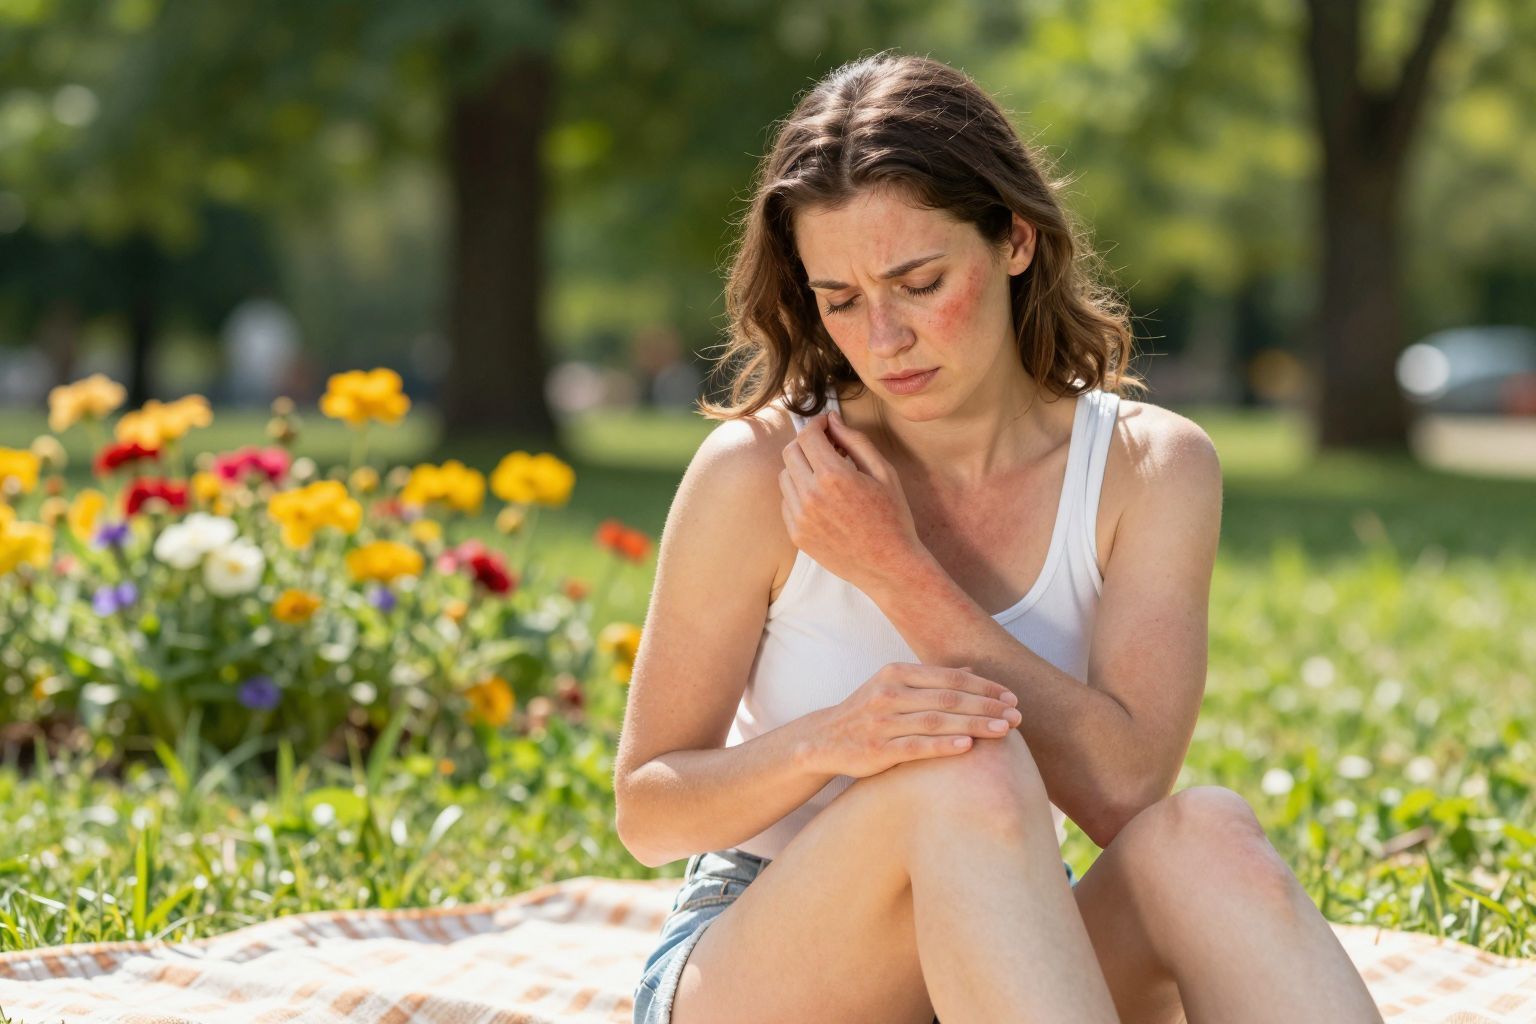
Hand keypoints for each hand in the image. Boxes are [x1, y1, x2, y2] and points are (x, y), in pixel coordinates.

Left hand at [779, 409, 924, 594]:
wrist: (889, 566)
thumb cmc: (893, 517)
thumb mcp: (883, 472)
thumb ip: (855, 441)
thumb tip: (832, 419)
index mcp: (834, 476)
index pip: (807, 436)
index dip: (816, 424)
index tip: (826, 425)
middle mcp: (811, 495)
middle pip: (790, 452)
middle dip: (807, 443)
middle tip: (827, 447)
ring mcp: (800, 517)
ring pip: (785, 476)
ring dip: (801, 468)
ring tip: (826, 476)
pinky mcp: (796, 534)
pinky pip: (786, 501)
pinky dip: (799, 493)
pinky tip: (823, 500)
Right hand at [806, 663, 1021, 778]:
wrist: (824, 739)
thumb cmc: (868, 712)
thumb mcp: (894, 687)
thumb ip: (932, 680)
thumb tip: (972, 671)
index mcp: (896, 673)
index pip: (950, 677)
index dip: (984, 686)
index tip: (1011, 697)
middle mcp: (889, 693)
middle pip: (948, 697)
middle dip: (987, 706)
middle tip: (1017, 715)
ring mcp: (883, 721)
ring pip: (937, 720)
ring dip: (975, 724)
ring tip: (1004, 730)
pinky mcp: (878, 749)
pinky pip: (916, 746)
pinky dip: (943, 744)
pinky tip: (968, 745)